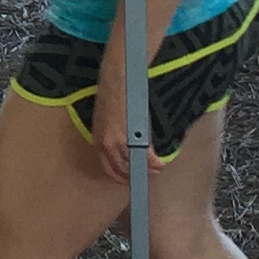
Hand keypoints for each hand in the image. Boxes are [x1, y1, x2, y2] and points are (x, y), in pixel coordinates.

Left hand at [87, 48, 159, 184]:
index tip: (129, 179)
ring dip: (148, 170)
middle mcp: (105, 145)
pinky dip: (154, 162)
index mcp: (97, 140)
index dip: (119, 176)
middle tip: (147, 176)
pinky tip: (160, 163)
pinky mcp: (131, 137)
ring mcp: (118, 142)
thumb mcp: (106, 119)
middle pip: (121, 170)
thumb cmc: (112, 94)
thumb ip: (111, 134)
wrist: (117, 79)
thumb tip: (123, 144)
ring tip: (157, 169)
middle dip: (135, 176)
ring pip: (134, 165)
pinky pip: (145, 157)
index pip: (107, 167)